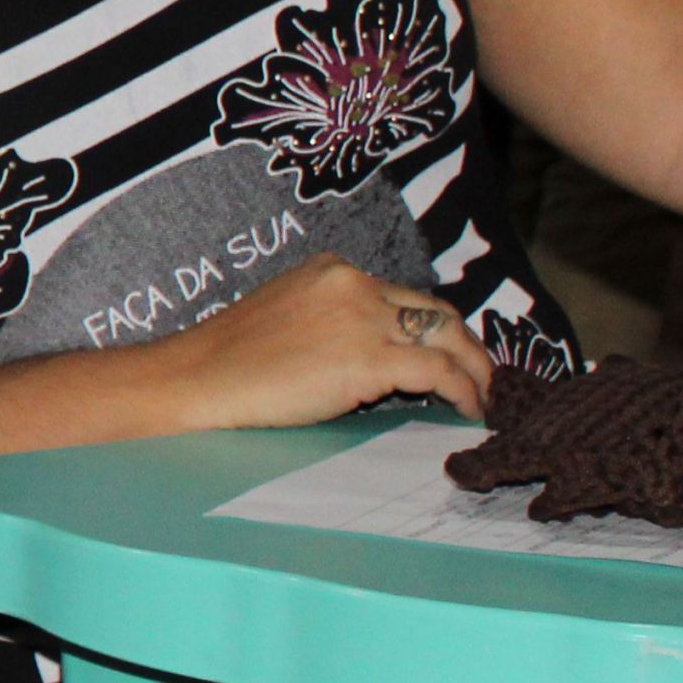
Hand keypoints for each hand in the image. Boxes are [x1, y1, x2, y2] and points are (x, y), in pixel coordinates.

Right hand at [142, 258, 495, 430]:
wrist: (198, 379)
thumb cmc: (228, 362)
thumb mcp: (286, 319)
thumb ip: (331, 323)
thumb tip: (372, 359)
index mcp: (332, 271)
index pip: (402, 296)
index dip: (433, 328)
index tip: (448, 355)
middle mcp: (355, 283)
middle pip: (435, 311)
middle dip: (466, 346)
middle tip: (481, 377)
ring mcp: (365, 317)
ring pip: (447, 338)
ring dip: (474, 369)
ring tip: (485, 397)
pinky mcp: (371, 357)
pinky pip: (439, 372)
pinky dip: (464, 391)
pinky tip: (468, 411)